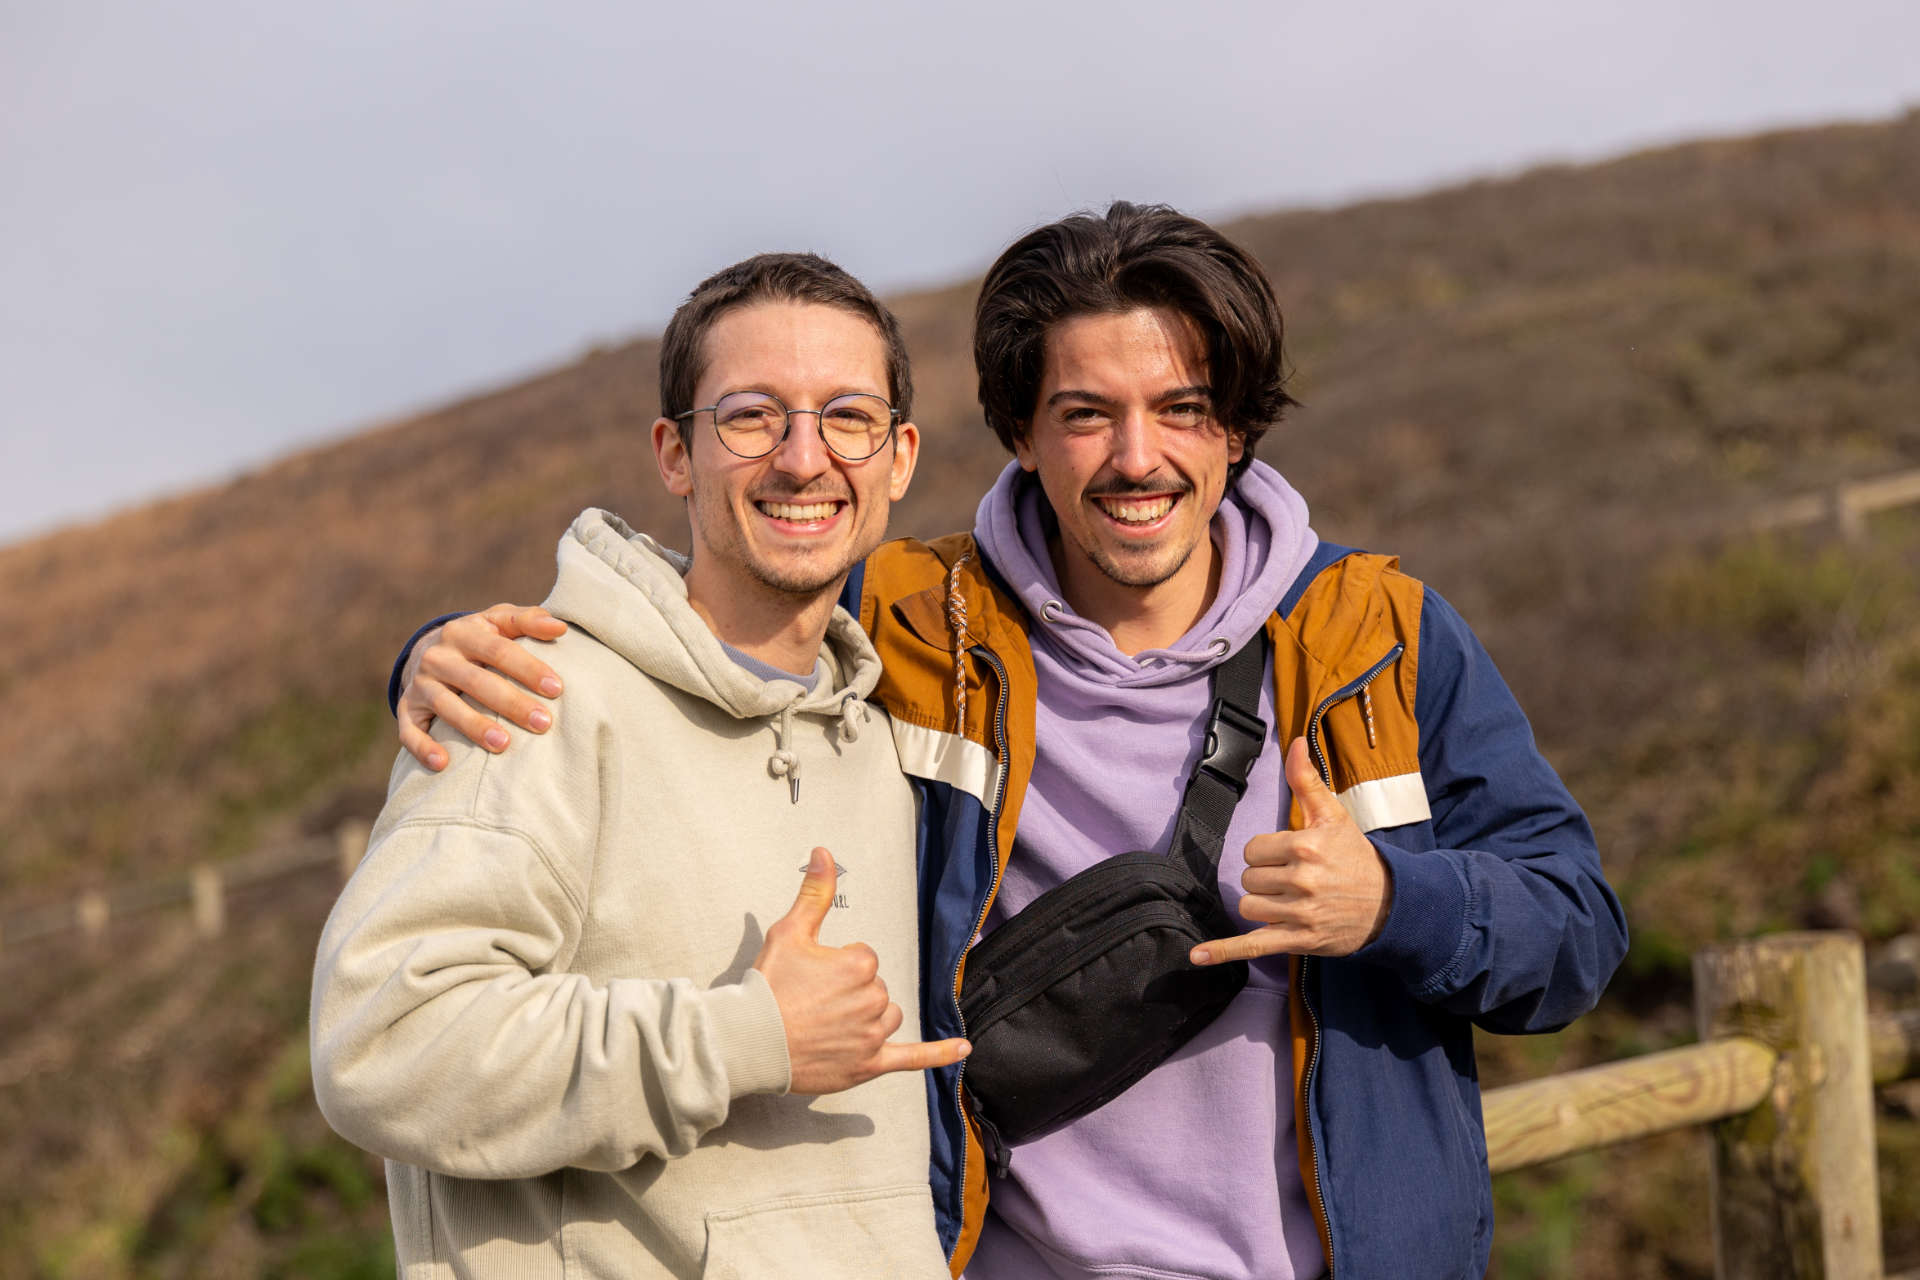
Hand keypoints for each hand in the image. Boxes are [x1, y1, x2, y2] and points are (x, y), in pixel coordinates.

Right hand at [398, 603, 568, 770]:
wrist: (426, 651)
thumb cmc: (478, 639)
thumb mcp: (498, 621)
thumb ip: (528, 620)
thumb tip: (559, 628)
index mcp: (463, 632)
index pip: (499, 650)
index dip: (528, 669)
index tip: (557, 689)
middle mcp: (437, 657)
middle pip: (476, 681)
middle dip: (511, 703)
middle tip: (542, 723)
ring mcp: (420, 684)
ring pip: (446, 706)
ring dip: (474, 726)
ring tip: (504, 744)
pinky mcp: (407, 709)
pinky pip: (409, 731)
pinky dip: (423, 747)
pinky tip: (443, 764)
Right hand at [754, 847, 970, 1093]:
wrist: (750, 1041)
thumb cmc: (770, 986)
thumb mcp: (790, 931)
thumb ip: (815, 892)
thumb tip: (825, 852)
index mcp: (860, 964)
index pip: (865, 959)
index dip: (838, 967)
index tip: (814, 978)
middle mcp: (873, 999)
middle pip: (876, 988)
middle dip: (851, 992)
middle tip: (814, 1002)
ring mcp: (873, 1034)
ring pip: (887, 1016)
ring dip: (869, 1018)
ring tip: (830, 1024)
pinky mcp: (870, 1064)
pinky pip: (912, 1057)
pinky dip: (938, 1053)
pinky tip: (963, 1049)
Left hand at [1191, 737, 1393, 965]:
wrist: (1389, 904)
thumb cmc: (1355, 857)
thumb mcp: (1334, 815)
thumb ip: (1307, 780)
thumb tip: (1294, 741)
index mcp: (1305, 845)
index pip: (1252, 849)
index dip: (1267, 853)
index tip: (1289, 856)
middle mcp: (1302, 879)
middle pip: (1248, 878)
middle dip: (1265, 878)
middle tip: (1295, 880)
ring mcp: (1300, 913)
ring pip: (1248, 906)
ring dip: (1262, 905)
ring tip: (1290, 901)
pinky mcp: (1298, 940)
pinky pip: (1252, 945)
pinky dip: (1222, 952)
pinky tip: (1196, 956)